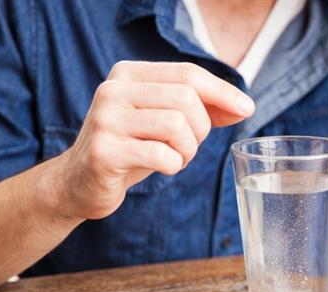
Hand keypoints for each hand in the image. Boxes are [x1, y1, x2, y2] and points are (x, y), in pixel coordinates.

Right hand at [54, 61, 254, 219]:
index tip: (247, 109)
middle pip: (186, 99)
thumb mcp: (163, 122)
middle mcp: (113, 90)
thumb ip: (200, 109)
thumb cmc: (131, 149)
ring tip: (177, 158)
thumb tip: (244, 106)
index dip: (223, 92)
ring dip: (188, 150)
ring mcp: (106, 120)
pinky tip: (164, 168)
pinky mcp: (105, 152)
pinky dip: (174, 165)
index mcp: (128, 74)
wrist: (80, 182)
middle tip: (189, 146)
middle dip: (201, 128)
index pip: (188, 73)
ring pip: (176, 125)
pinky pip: (162, 155)